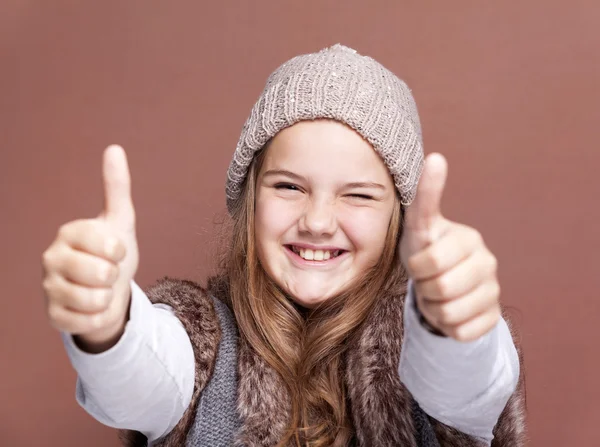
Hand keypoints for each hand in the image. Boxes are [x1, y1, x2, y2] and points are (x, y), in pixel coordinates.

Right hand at [42, 145, 138, 351]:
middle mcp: (51, 258)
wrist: (108, 290)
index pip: (108, 244)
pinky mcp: (52, 315)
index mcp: (69, 232)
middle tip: (107, 272)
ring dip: (107, 297)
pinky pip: (88, 321)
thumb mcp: (120, 221)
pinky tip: (91, 306)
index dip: (120, 251)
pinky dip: (98, 316)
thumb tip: (114, 148)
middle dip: (114, 275)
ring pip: (95, 299)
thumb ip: (117, 187)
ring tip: (100, 289)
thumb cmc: (113, 253)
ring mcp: (49, 288)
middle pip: (101, 274)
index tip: (115, 250)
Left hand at [400, 153, 500, 341]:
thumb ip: (425, 197)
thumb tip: (436, 156)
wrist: (439, 285)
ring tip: (436, 293)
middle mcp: (485, 261)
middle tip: (425, 279)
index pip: (429, 259)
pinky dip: (446, 326)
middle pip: (440, 286)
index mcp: (467, 238)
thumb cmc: (425, 251)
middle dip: (423, 287)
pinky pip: (459, 331)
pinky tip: (449, 310)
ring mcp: (492, 290)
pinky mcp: (493, 316)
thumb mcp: (419, 227)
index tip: (420, 253)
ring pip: (448, 312)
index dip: (416, 266)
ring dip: (433, 307)